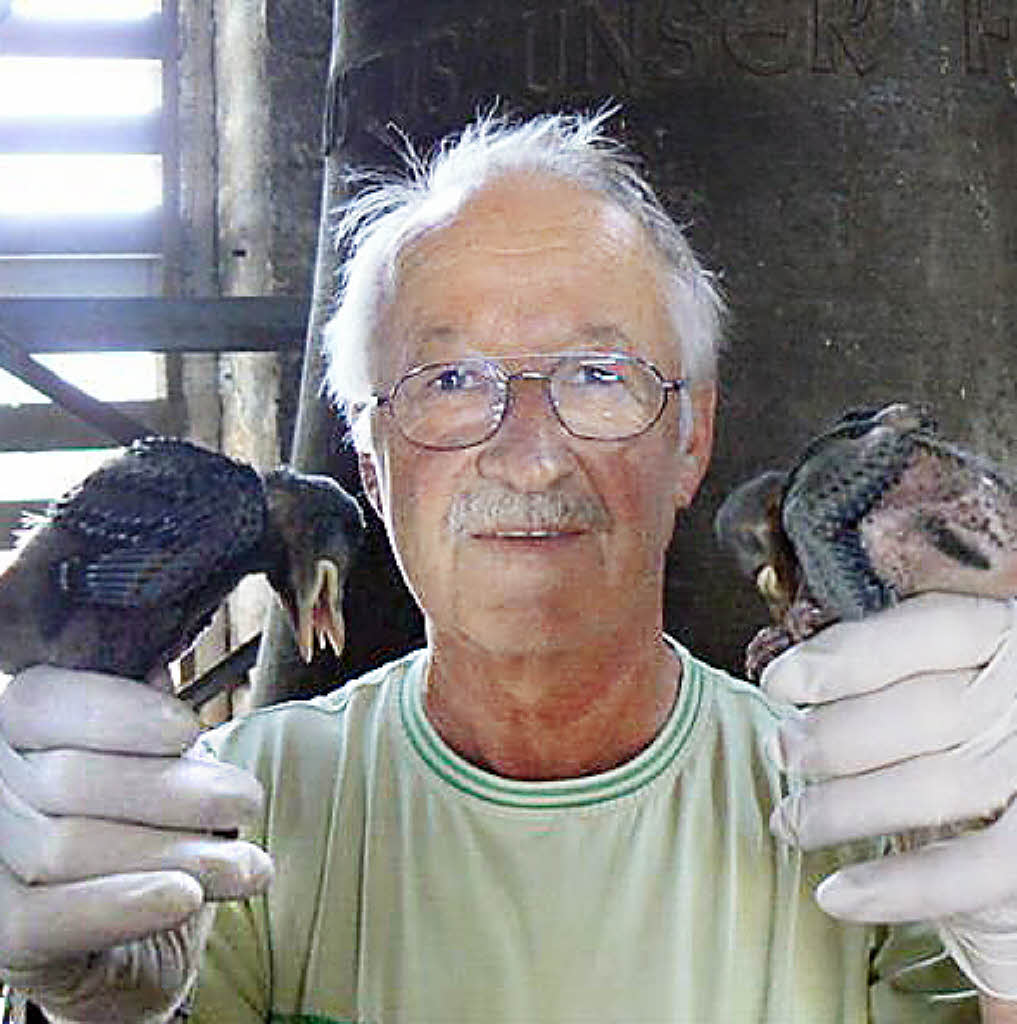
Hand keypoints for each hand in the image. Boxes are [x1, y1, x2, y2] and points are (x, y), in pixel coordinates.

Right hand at [0, 666, 272, 1020]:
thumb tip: (158, 677)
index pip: (44, 702)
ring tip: (248, 863)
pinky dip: (123, 905)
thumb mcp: (156, 762)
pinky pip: (50, 919)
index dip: (116, 713)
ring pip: (69, 847)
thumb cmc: (152, 825)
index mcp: (20, 730)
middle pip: (70, 780)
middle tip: (247, 801)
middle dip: (174, 791)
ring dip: (176, 854)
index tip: (187, 731)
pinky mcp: (1, 938)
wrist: (145, 932)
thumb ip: (149, 722)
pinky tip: (183, 896)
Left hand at [762, 593, 1016, 999]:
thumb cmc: (972, 724)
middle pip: (925, 712)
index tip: (779, 682)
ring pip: (937, 786)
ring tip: (792, 821)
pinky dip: (897, 886)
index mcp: (1005, 639)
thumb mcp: (952, 674)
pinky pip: (973, 871)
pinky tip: (837, 894)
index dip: (847, 656)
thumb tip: (802, 686)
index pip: (930, 630)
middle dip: (836, 736)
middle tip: (782, 750)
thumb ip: (899, 670)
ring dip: (846, 808)